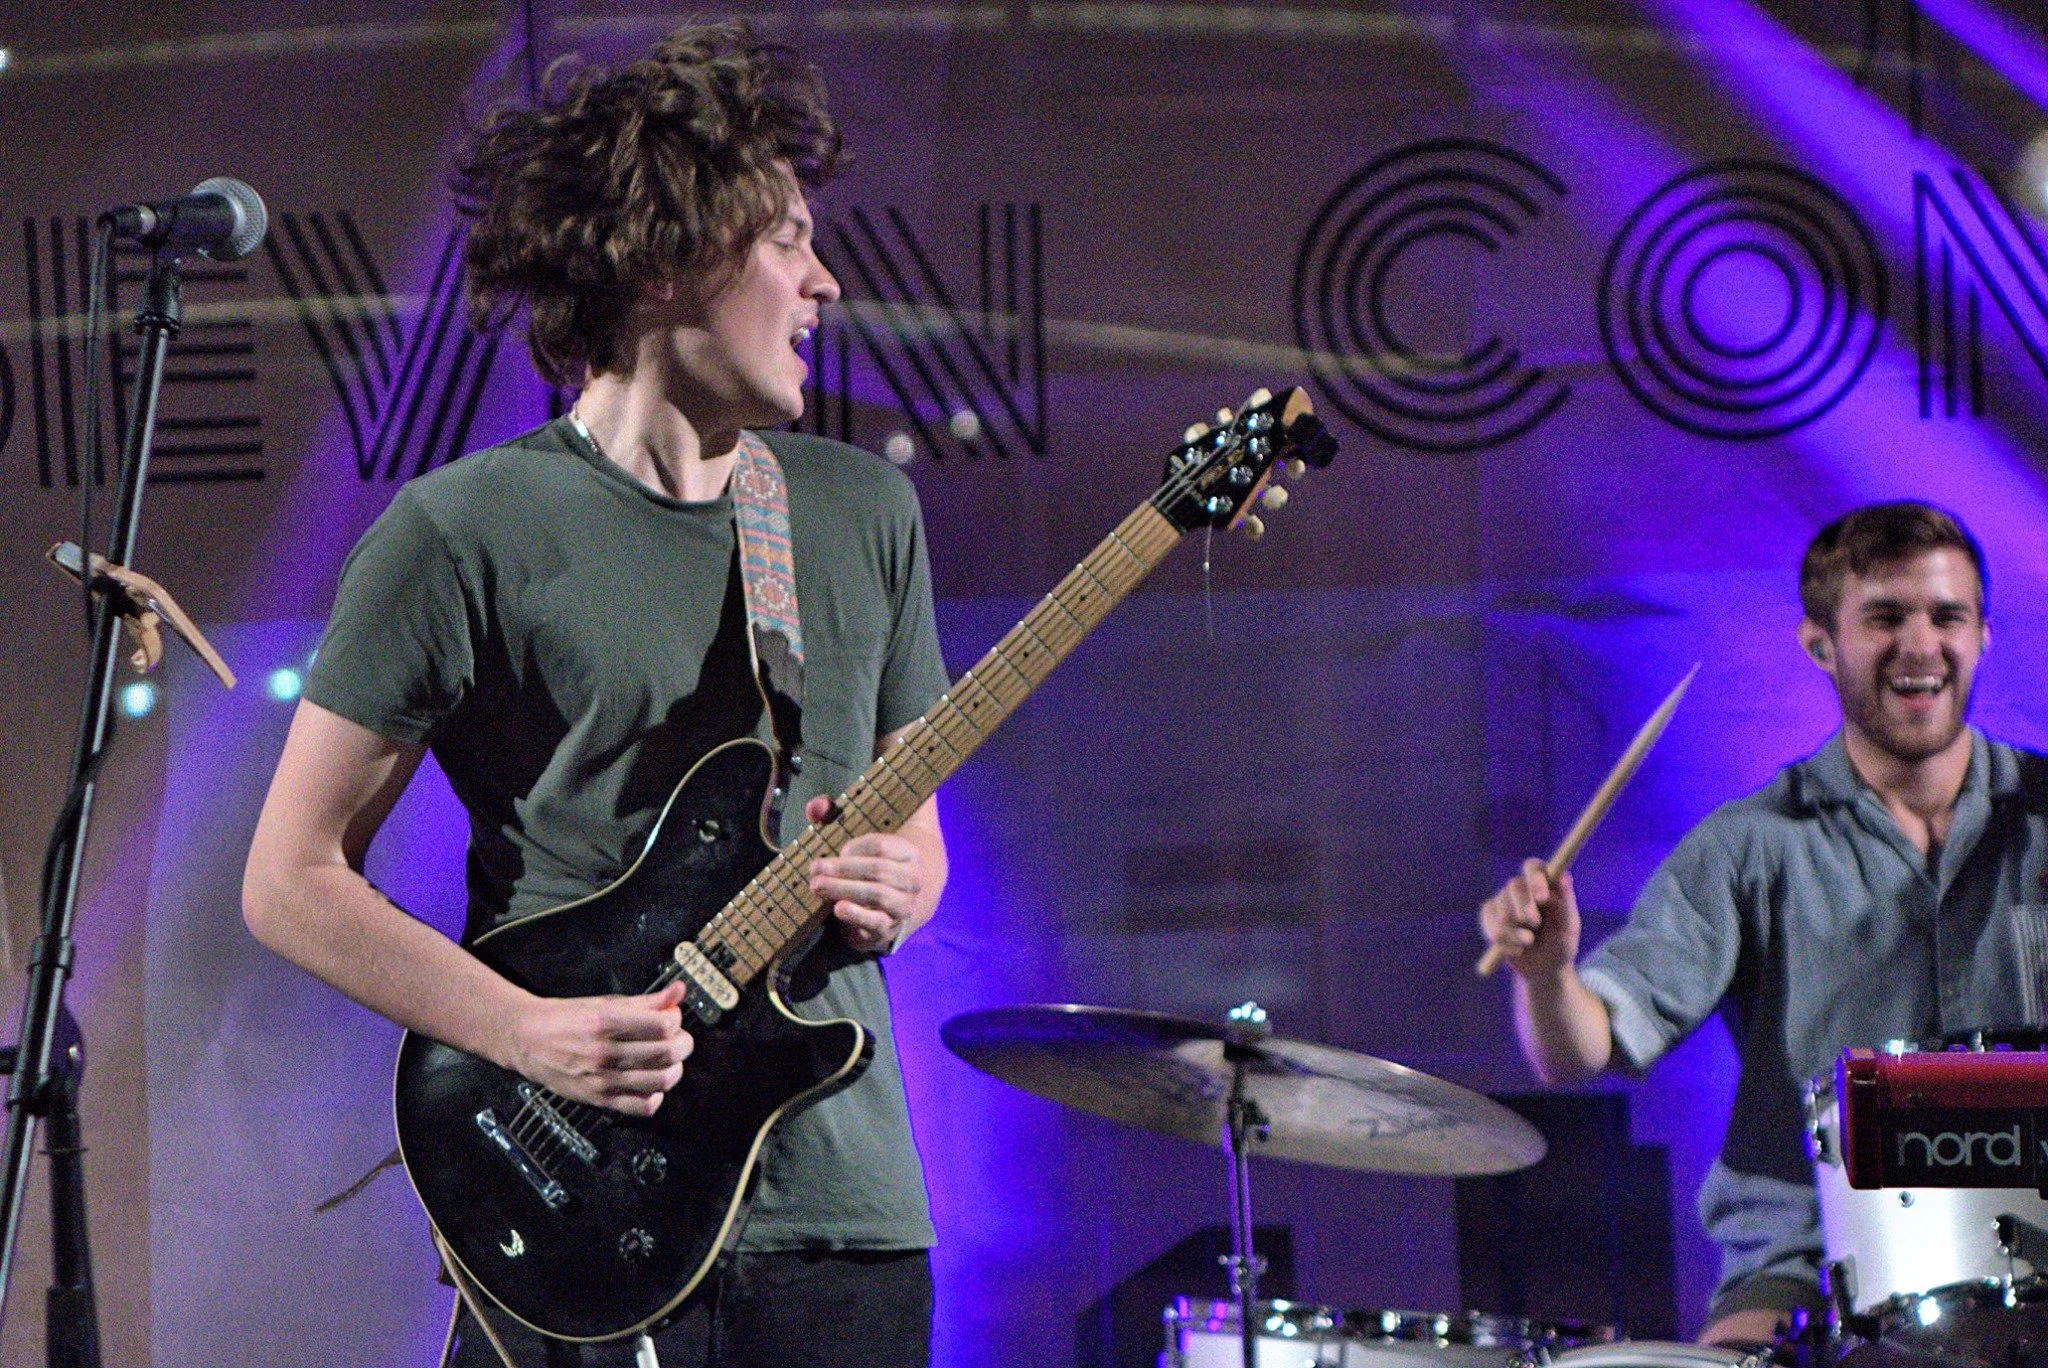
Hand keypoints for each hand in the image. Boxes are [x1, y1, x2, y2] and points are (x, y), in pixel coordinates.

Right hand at [504, 982, 693, 1115]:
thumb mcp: (605, 1002)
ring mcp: (603, 1080)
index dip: (676, 1020)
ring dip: (674, 1069)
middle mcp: (606, 1053)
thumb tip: (679, 991)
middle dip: (683, 1043)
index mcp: (607, 1023)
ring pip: (662, 1081)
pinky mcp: (599, 1100)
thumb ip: (646, 1000)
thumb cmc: (566, 1018)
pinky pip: (643, 1107)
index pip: (663, 1025)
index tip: (672, 1018)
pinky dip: (656, 1096)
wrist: (526, 1040)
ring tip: (667, 1060)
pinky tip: (650, 1083)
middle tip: (678, 1038)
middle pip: (668, 1053)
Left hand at [805, 794, 926, 953]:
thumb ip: (834, 816)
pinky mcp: (890, 928)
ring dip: (843, 889)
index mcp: (908, 853)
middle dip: (842, 869)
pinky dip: (857, 915)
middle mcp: (912, 879)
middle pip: (876, 869)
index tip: (836, 850)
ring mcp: (904, 904)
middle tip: (814, 870)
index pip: (880, 846)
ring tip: (818, 887)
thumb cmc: (871, 865)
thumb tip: (814, 807)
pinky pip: (876, 922)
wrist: (898, 904)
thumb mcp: (860, 841)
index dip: (854, 847)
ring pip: (876, 894)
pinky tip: (838, 908)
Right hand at [1478, 857, 1580, 979]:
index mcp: (1544, 884)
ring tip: (1529, 942)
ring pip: (1502, 909)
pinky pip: (1491, 925)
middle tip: (1534, 923)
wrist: (1545, 969)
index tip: (1542, 897)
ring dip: (1516, 930)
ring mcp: (1503, 902)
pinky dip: (1504, 941)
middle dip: (1524, 906)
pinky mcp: (1490, 918)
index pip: (1532, 867)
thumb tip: (1563, 876)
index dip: (1534, 878)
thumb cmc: (1562, 944)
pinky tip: (1516, 949)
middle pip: (1513, 885)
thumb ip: (1566, 902)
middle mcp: (1522, 889)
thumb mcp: (1569, 926)